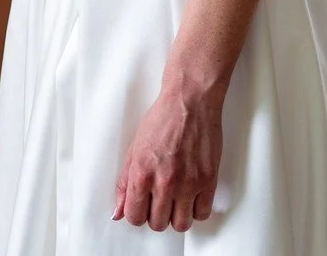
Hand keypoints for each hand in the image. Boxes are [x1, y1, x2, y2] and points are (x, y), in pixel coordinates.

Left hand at [113, 81, 222, 231]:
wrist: (189, 103)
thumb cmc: (162, 120)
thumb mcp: (134, 149)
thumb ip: (124, 183)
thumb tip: (118, 212)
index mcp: (142, 174)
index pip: (135, 217)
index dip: (138, 214)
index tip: (142, 207)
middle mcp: (164, 182)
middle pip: (158, 224)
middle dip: (156, 216)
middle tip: (159, 201)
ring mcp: (188, 183)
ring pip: (181, 224)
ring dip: (177, 217)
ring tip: (176, 201)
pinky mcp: (208, 180)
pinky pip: (202, 213)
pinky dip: (196, 210)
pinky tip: (192, 197)